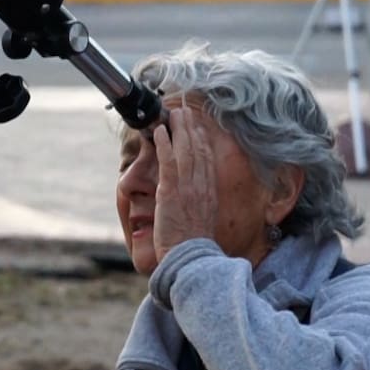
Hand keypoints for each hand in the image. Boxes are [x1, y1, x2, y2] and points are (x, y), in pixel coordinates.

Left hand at [152, 106, 217, 263]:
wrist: (190, 259)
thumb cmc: (192, 245)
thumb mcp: (202, 219)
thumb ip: (199, 204)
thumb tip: (194, 198)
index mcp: (209, 192)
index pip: (207, 159)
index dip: (202, 139)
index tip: (198, 125)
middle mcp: (201, 186)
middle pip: (198, 149)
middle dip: (192, 127)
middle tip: (186, 110)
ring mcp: (187, 187)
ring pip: (185, 150)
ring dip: (180, 129)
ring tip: (174, 113)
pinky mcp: (171, 192)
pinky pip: (169, 162)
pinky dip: (165, 144)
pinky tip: (160, 131)